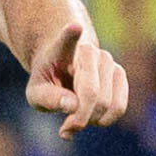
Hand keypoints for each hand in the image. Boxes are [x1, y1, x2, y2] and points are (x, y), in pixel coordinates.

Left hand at [24, 19, 127, 138]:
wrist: (63, 70)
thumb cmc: (48, 82)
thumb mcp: (36, 93)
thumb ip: (50, 99)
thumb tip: (73, 105)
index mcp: (64, 50)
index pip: (67, 40)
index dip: (70, 34)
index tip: (74, 26)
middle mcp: (92, 52)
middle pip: (92, 95)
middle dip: (80, 118)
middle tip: (65, 128)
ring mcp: (109, 62)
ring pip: (108, 105)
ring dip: (91, 120)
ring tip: (74, 120)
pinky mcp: (119, 76)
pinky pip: (119, 108)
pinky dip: (104, 120)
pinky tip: (89, 119)